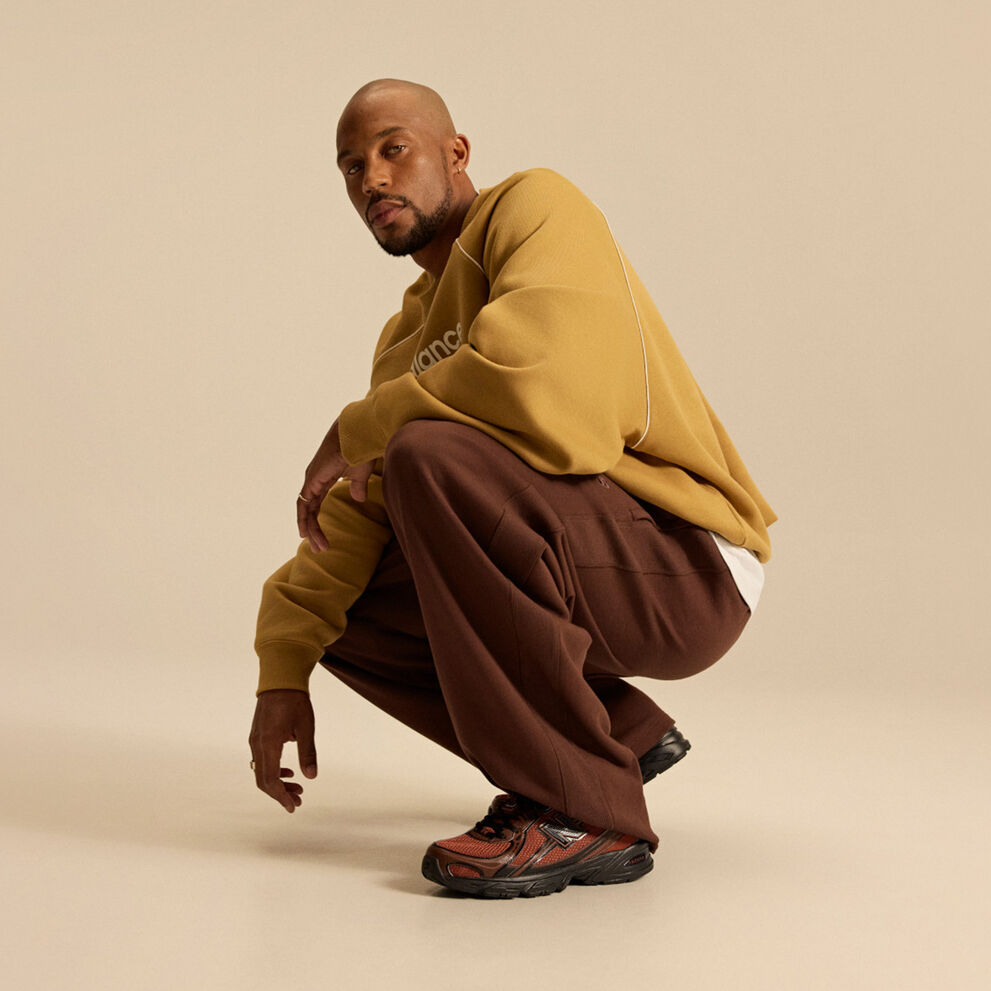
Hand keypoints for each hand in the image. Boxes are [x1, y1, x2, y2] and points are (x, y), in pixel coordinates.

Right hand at [248, 689, 317, 812]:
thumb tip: (311, 777)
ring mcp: (255, 740)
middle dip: (280, 793)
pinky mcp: (257, 735)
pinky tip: (289, 771)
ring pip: (262, 771)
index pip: (269, 780)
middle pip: (263, 780)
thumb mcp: (306, 727)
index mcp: (268, 744)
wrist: (280, 679)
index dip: (281, 796)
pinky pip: (262, 760)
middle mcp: (257, 744)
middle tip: (298, 801)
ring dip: (278, 782)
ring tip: (298, 787)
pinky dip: (274, 770)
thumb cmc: (295, 701)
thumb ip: (308, 753)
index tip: (294, 806)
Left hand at [297, 418, 374, 552]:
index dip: (317, 519)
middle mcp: (314, 478)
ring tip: (319, 547)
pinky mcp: (312, 480)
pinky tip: (307, 534)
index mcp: (323, 476)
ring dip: (311, 530)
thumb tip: (358, 499)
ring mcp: (311, 479)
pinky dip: (305, 521)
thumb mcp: (360, 474)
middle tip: (320, 548)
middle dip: (314, 529)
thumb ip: (358, 487)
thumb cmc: (361, 449)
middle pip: (309, 509)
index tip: (321, 536)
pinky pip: (305, 506)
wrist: (357, 434)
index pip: (316, 502)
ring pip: (306, 510)